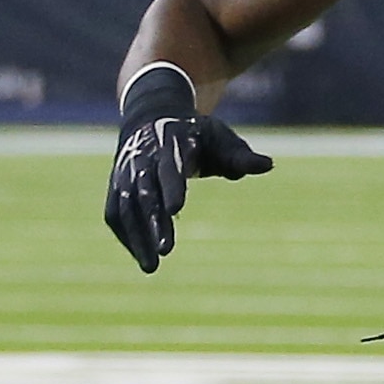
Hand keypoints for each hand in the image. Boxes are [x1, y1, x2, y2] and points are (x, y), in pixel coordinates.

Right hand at [105, 109, 273, 272]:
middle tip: (167, 250)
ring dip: (136, 236)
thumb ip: (241, 156)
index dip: (171, 187)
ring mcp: (125, 172)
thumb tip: (268, 165)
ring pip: (125, 206)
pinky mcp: (116, 185)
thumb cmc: (195, 134)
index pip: (169, 167)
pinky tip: (142, 256)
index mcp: (171, 142)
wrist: (152, 117)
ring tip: (151, 267)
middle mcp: (142, 158)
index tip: (176, 210)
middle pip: (145, 192)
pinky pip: (115, 213)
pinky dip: (126, 235)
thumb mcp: (220, 137)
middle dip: (154, 221)